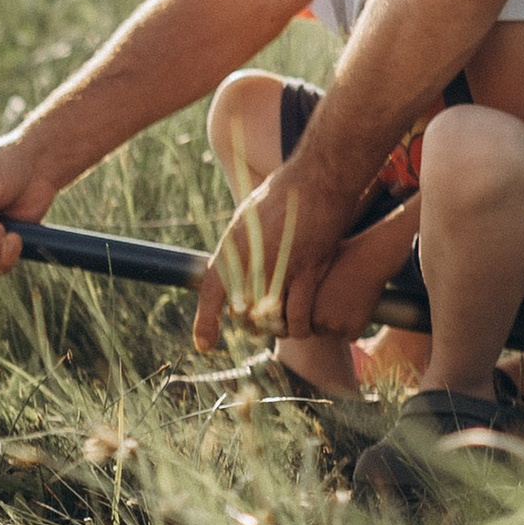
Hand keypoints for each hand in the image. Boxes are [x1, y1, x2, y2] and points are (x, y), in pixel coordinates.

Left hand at [192, 166, 334, 351]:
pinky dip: (300, 325)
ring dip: (275, 329)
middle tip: (257, 328)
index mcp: (233, 245)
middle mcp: (252, 259)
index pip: (211, 291)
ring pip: (270, 319)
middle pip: (242, 312)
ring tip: (281, 327)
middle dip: (249, 326)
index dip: (205, 322)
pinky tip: (303, 326)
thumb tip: (230, 264)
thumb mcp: (248, 217)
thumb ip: (238, 246)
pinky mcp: (309, 271)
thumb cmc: (283, 195)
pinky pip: (300, 314)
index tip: (205, 344)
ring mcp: (280, 266)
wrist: (318, 180)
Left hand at [311, 214, 416, 342]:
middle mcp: (316, 319)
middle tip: (338, 302)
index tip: (323, 300)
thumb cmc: (343, 257)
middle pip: (319, 329)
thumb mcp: (315, 268)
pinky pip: (352, 336)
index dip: (314, 311)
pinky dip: (356, 327)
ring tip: (349, 302)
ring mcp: (335, 326)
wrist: (369, 258)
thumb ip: (303, 284)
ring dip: (341, 325)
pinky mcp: (354, 329)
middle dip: (326, 320)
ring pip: (335, 333)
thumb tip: (289, 289)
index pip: (302, 321)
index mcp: (301, 306)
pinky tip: (359, 309)